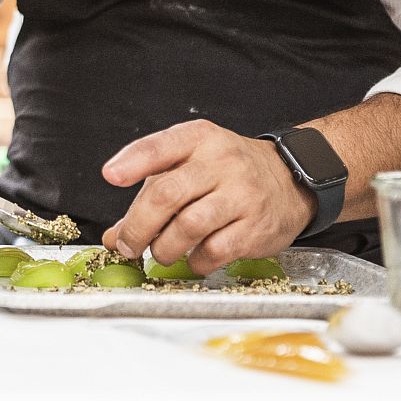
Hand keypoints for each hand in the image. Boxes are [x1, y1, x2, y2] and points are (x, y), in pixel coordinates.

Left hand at [100, 121, 312, 272]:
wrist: (289, 179)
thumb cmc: (228, 173)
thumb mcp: (191, 166)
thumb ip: (151, 195)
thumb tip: (115, 236)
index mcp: (199, 139)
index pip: (160, 146)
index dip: (132, 162)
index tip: (111, 176)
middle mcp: (221, 162)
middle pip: (167, 193)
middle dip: (138, 225)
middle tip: (128, 244)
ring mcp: (241, 194)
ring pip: (188, 226)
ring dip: (164, 248)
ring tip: (161, 252)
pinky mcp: (256, 227)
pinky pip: (215, 251)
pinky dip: (195, 261)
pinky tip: (193, 258)